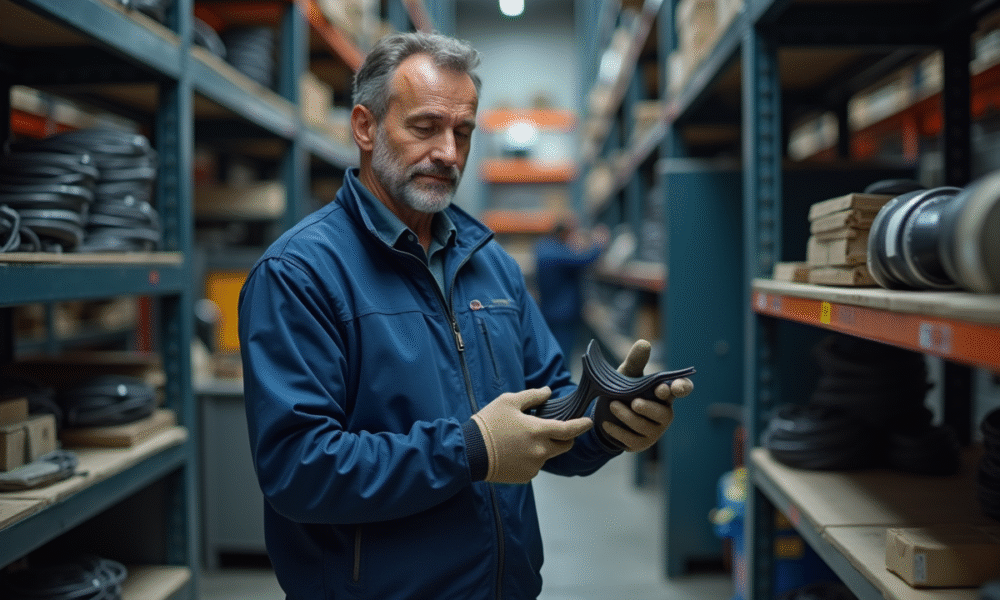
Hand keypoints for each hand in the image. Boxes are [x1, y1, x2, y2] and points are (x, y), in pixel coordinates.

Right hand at [472, 387, 592, 483]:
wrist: (470, 452)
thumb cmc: (488, 424)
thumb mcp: (509, 402)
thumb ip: (532, 396)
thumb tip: (548, 392)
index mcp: (538, 431)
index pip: (569, 430)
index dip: (581, 425)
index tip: (589, 422)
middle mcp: (540, 451)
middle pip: (565, 446)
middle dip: (565, 437)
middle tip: (553, 428)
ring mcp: (533, 466)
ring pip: (548, 455)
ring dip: (543, 447)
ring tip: (521, 439)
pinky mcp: (525, 477)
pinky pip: (535, 465)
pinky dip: (531, 458)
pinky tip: (514, 451)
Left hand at [596, 340, 692, 451]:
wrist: (603, 413)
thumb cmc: (622, 389)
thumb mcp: (626, 374)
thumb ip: (635, 361)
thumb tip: (644, 343)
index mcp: (664, 392)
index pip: (683, 388)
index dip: (681, 388)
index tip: (672, 388)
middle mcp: (664, 413)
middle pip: (662, 413)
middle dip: (648, 408)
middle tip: (634, 403)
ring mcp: (654, 431)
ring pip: (644, 426)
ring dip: (626, 416)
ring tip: (612, 405)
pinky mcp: (640, 443)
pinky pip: (631, 439)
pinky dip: (617, 430)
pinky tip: (606, 423)